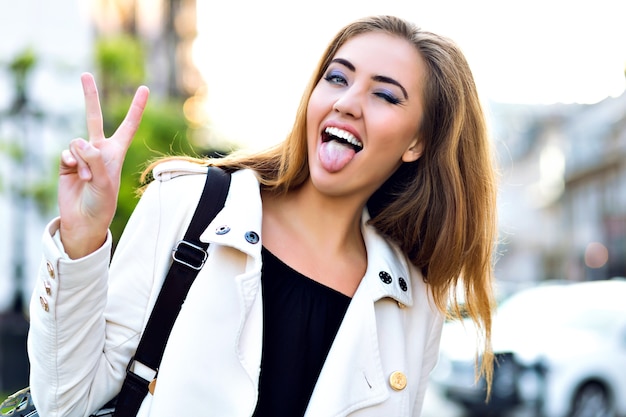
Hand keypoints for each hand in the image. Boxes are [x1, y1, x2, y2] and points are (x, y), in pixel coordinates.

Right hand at [58, 73, 148, 258]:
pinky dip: (72, 163)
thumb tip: (80, 143)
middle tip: (85, 74)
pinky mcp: (67, 162)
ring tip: (87, 178)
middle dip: (89, 96)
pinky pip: (67, 152)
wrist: (83, 220)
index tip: (144, 88)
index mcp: (116, 153)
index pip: (128, 126)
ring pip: (78, 141)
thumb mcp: (105, 183)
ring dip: (82, 160)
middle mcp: (99, 150)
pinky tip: (76, 176)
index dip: (136, 108)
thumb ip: (95, 160)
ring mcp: (81, 155)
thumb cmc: (102, 203)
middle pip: (94, 117)